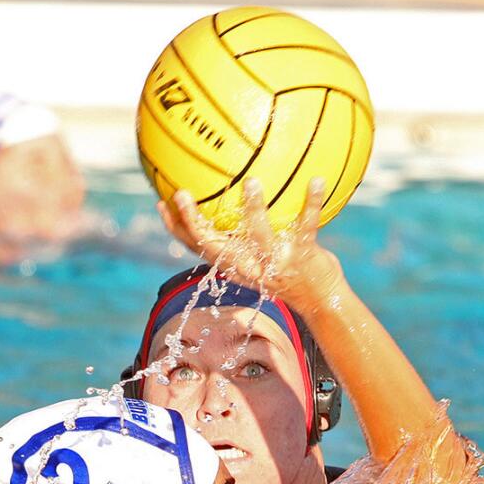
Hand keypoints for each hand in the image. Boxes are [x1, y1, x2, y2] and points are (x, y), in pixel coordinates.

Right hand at [157, 176, 345, 315]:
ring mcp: (276, 262)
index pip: (198, 246)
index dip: (176, 228)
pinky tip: (316, 181)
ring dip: (253, 209)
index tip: (161, 203)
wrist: (321, 301)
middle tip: (180, 193)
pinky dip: (312, 203)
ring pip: (259, 235)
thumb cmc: (290, 271)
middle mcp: (251, 266)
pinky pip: (307, 225)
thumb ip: (246, 236)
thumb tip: (237, 196)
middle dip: (192, 221)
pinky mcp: (303, 257)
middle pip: (213, 245)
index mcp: (236, 264)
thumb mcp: (262, 257)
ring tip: (252, 183)